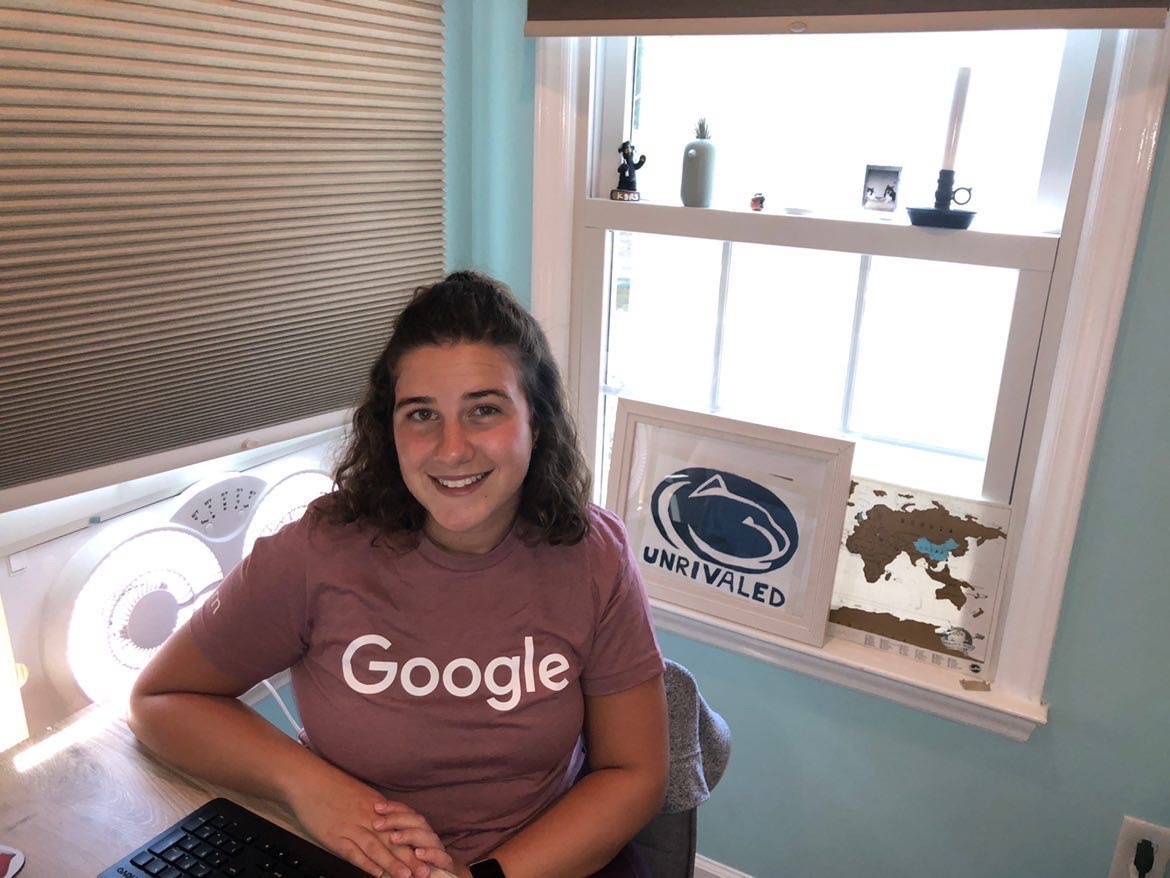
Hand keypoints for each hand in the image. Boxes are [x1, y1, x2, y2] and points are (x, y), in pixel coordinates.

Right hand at [284, 771, 434, 877]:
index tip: (428, 857)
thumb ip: (375, 812)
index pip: (400, 828)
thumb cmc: (333, 786)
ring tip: (407, 876)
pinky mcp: (334, 836)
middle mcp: (368, 817)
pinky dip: (365, 863)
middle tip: (426, 871)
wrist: (309, 779)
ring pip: (376, 848)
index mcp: (376, 807)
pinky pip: (353, 852)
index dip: (414, 844)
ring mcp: (351, 827)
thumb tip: (388, 827)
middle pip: (393, 840)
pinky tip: (376, 873)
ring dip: (393, 864)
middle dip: (410, 858)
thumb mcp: (360, 796)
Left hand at [371, 800, 458, 875]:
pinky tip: (418, 853)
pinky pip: (441, 857)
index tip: (376, 807)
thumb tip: (373, 828)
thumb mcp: (399, 853)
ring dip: (410, 835)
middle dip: (397, 819)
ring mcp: (438, 850)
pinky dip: (430, 853)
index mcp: (418, 831)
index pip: (408, 812)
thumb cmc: (413, 867)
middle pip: (417, 820)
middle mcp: (429, 837)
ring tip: (393, 838)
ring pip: (428, 836)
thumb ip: (389, 843)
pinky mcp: (447, 865)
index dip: (393, 807)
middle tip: (377, 824)